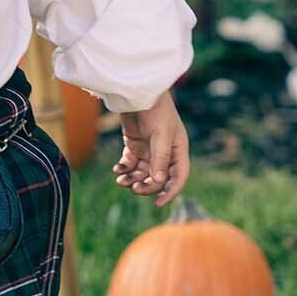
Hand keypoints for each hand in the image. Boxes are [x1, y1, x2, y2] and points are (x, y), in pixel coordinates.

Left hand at [112, 93, 189, 207]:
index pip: (178, 177)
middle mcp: (165, 152)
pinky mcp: (135, 145)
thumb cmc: (155, 109)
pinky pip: (131, 163)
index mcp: (178, 150)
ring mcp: (149, 149)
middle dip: (146, 185)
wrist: (137, 91)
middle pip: (158, 178)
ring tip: (121, 180)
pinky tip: (118, 169)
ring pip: (142, 173)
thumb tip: (159, 181)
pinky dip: (124, 169)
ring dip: (133, 179)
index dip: (170, 192)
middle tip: (132, 187)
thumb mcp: (160, 134)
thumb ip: (160, 158)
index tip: (159, 204)